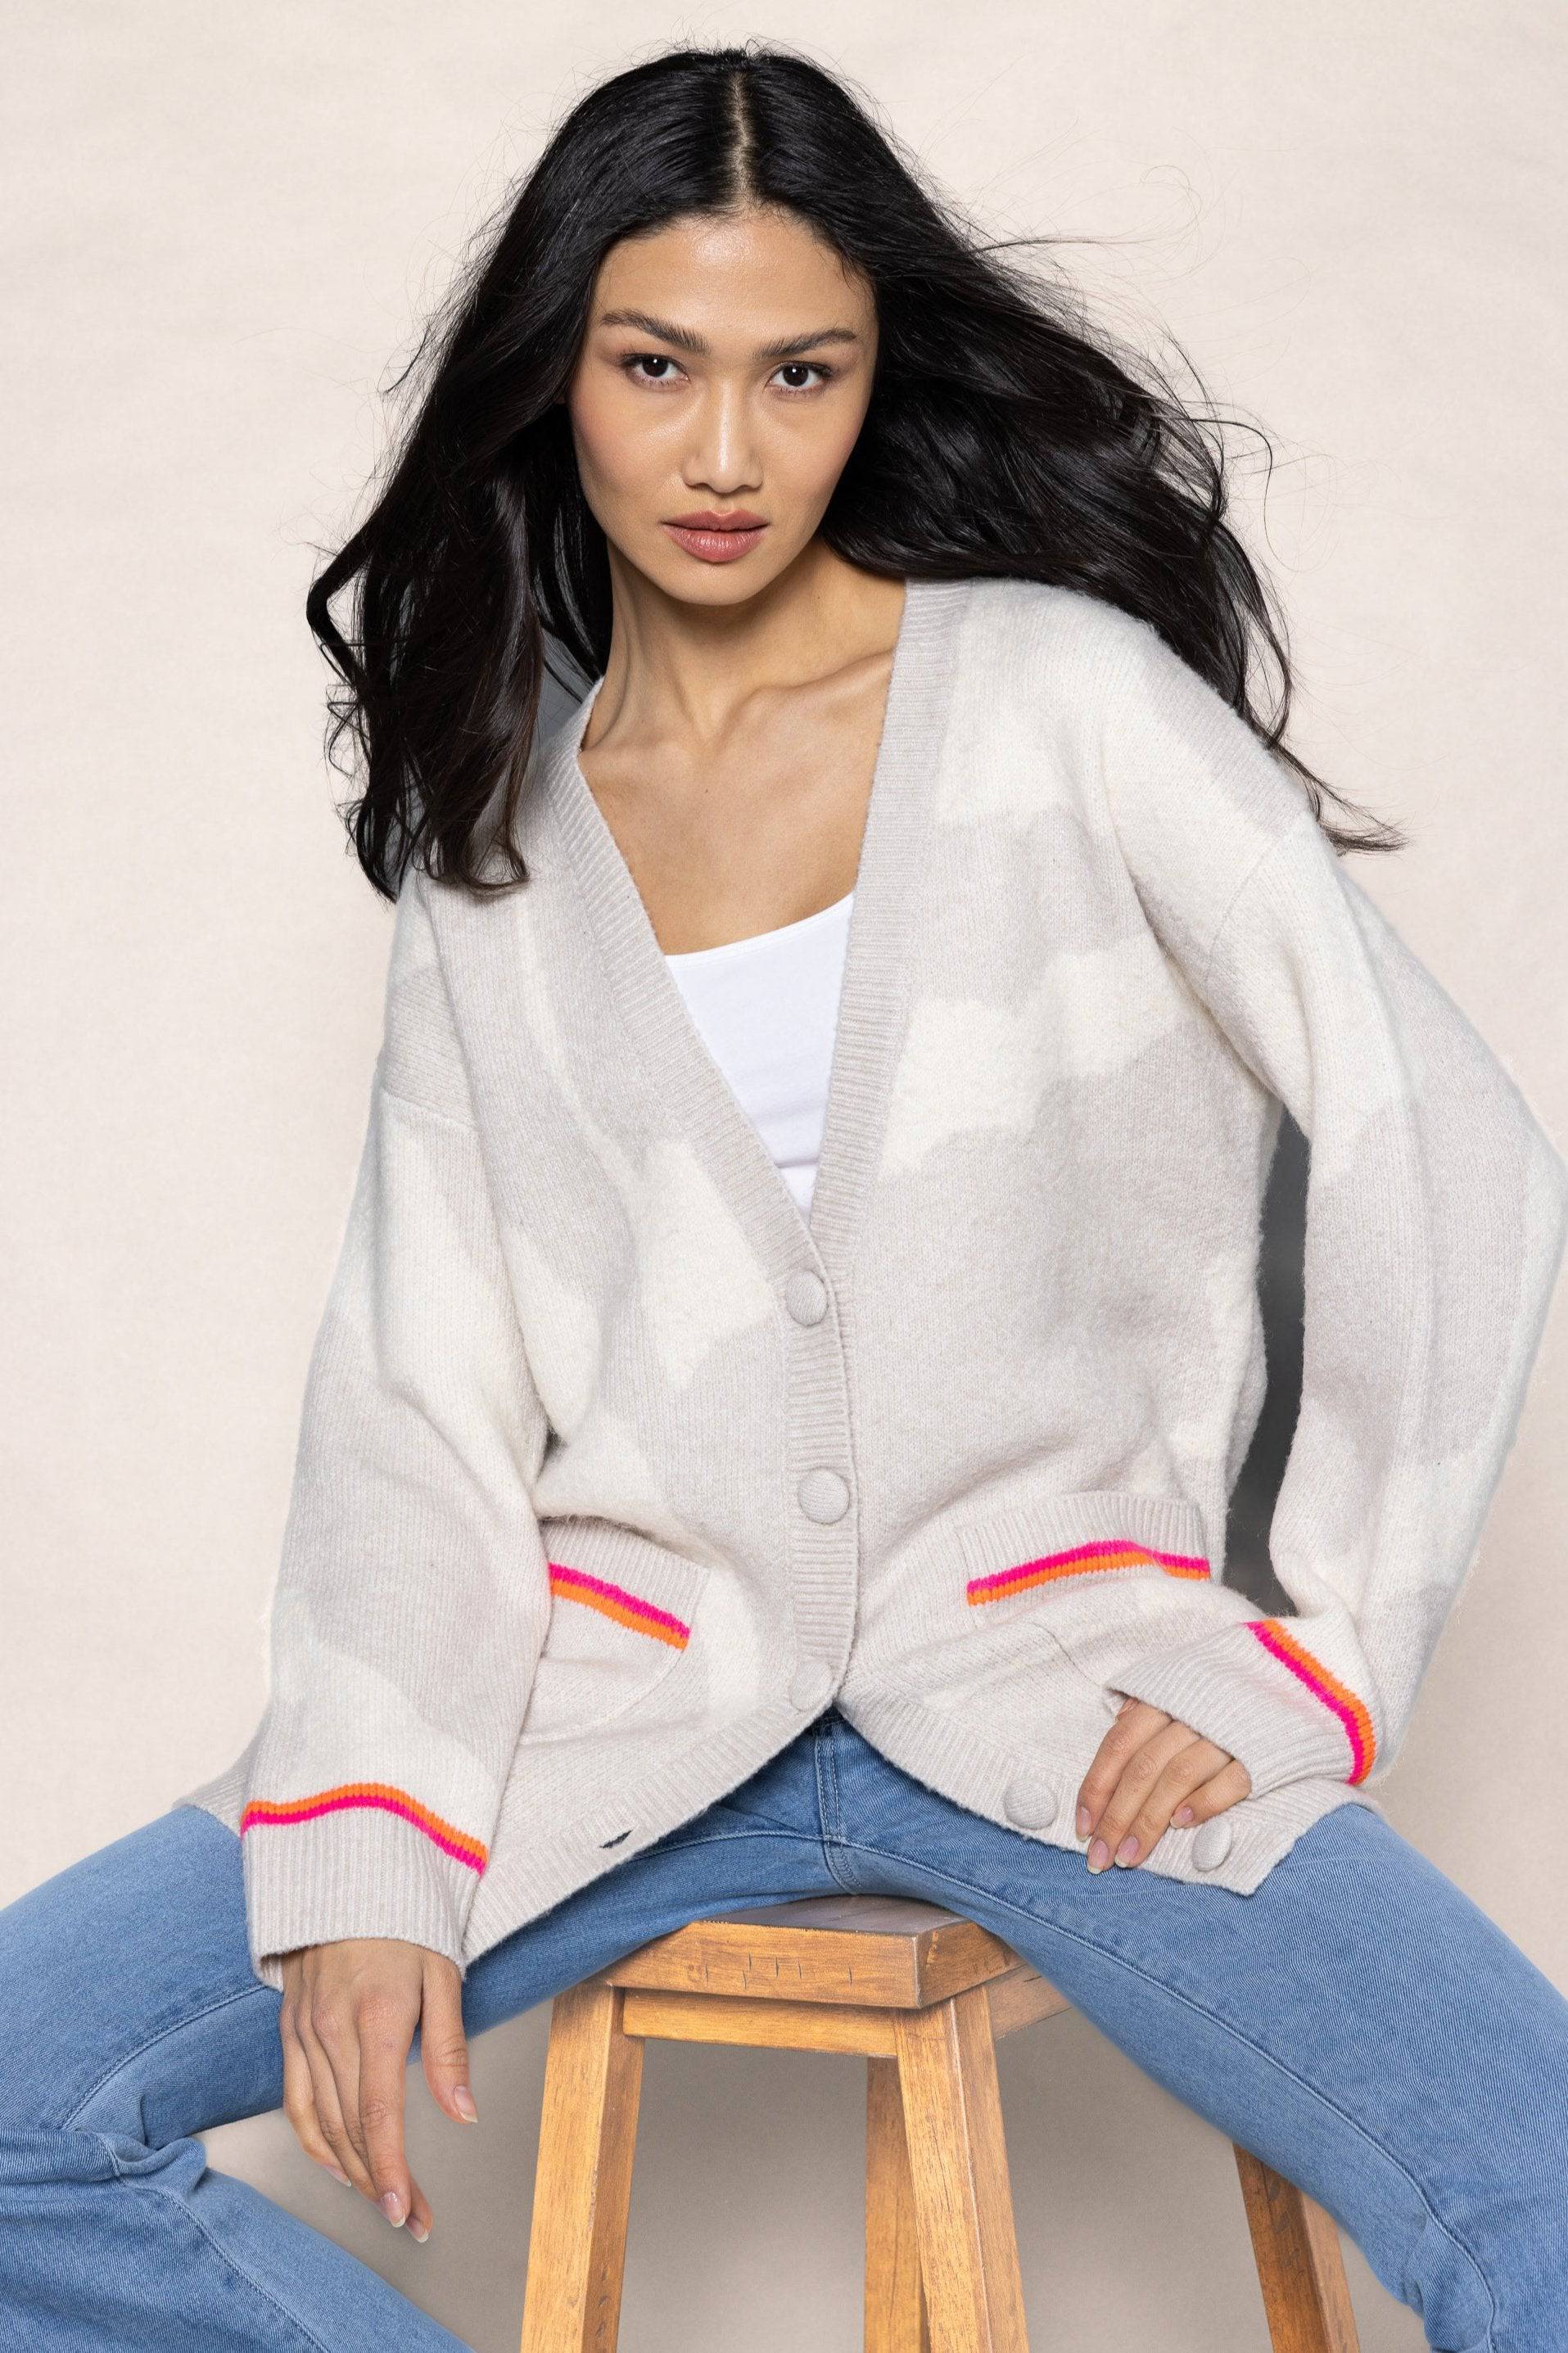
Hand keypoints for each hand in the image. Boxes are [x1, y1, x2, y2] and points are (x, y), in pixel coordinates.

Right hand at [278, 1937, 477, 2239]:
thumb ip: (450, 2049)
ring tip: (380, 2197)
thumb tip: (464, 2112)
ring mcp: (304, 2031)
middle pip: (351, 2130)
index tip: (405, 2211)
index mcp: (377, 2018)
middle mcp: (332, 2030)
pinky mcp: (289, 2029)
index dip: (391, 2172)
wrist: (350, 1872)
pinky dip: (314, 2140)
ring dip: (350, 2171)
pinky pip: (296, 2099)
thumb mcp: (443, 1974)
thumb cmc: (404, 1919)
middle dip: (380, 2183)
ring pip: (321, 2123)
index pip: (378, 2116)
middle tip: (410, 2216)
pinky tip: (336, 2162)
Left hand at [1075, 1696, 1251, 1873]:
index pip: (1119, 1746)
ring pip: (1176, 1779)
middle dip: (1116, 1818)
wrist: (1292, 1678)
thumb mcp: (1180, 1686)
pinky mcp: (1260, 1753)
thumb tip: (1118, 1724)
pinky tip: (1181, 1825)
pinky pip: (1229, 1780)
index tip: (1083, 1828)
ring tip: (1129, 1856)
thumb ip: (1147, 1707)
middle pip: (1142, 1769)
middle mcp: (1189, 1714)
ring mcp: (1225, 1734)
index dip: (1096, 1787)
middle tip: (1099, 1858)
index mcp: (1164, 1697)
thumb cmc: (1225, 1692)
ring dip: (1148, 1821)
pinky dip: (1203, 1802)